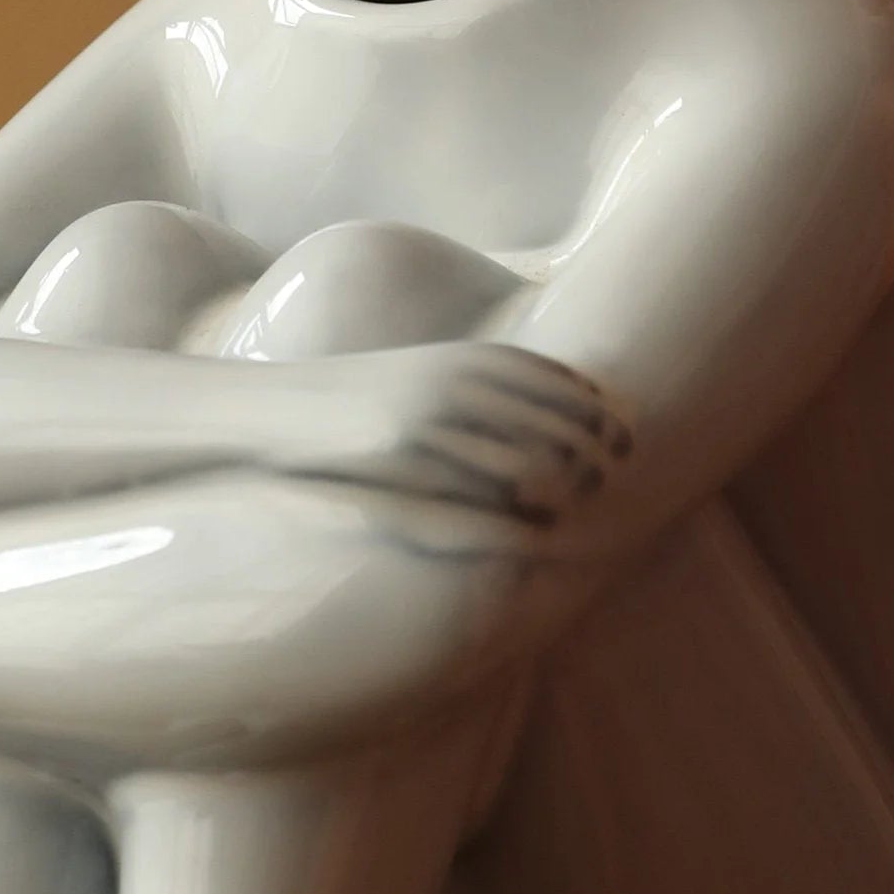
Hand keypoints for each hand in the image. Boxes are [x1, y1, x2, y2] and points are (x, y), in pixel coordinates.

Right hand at [294, 342, 631, 527]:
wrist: (267, 413)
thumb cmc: (344, 402)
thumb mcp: (411, 378)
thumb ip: (465, 385)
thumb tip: (519, 412)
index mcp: (460, 358)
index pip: (552, 376)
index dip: (594, 405)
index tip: (626, 429)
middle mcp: (453, 380)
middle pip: (553, 414)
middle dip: (595, 446)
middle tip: (626, 474)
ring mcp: (430, 417)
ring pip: (524, 456)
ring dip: (566, 484)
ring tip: (596, 512)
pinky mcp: (404, 455)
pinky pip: (473, 491)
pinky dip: (514, 514)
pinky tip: (538, 535)